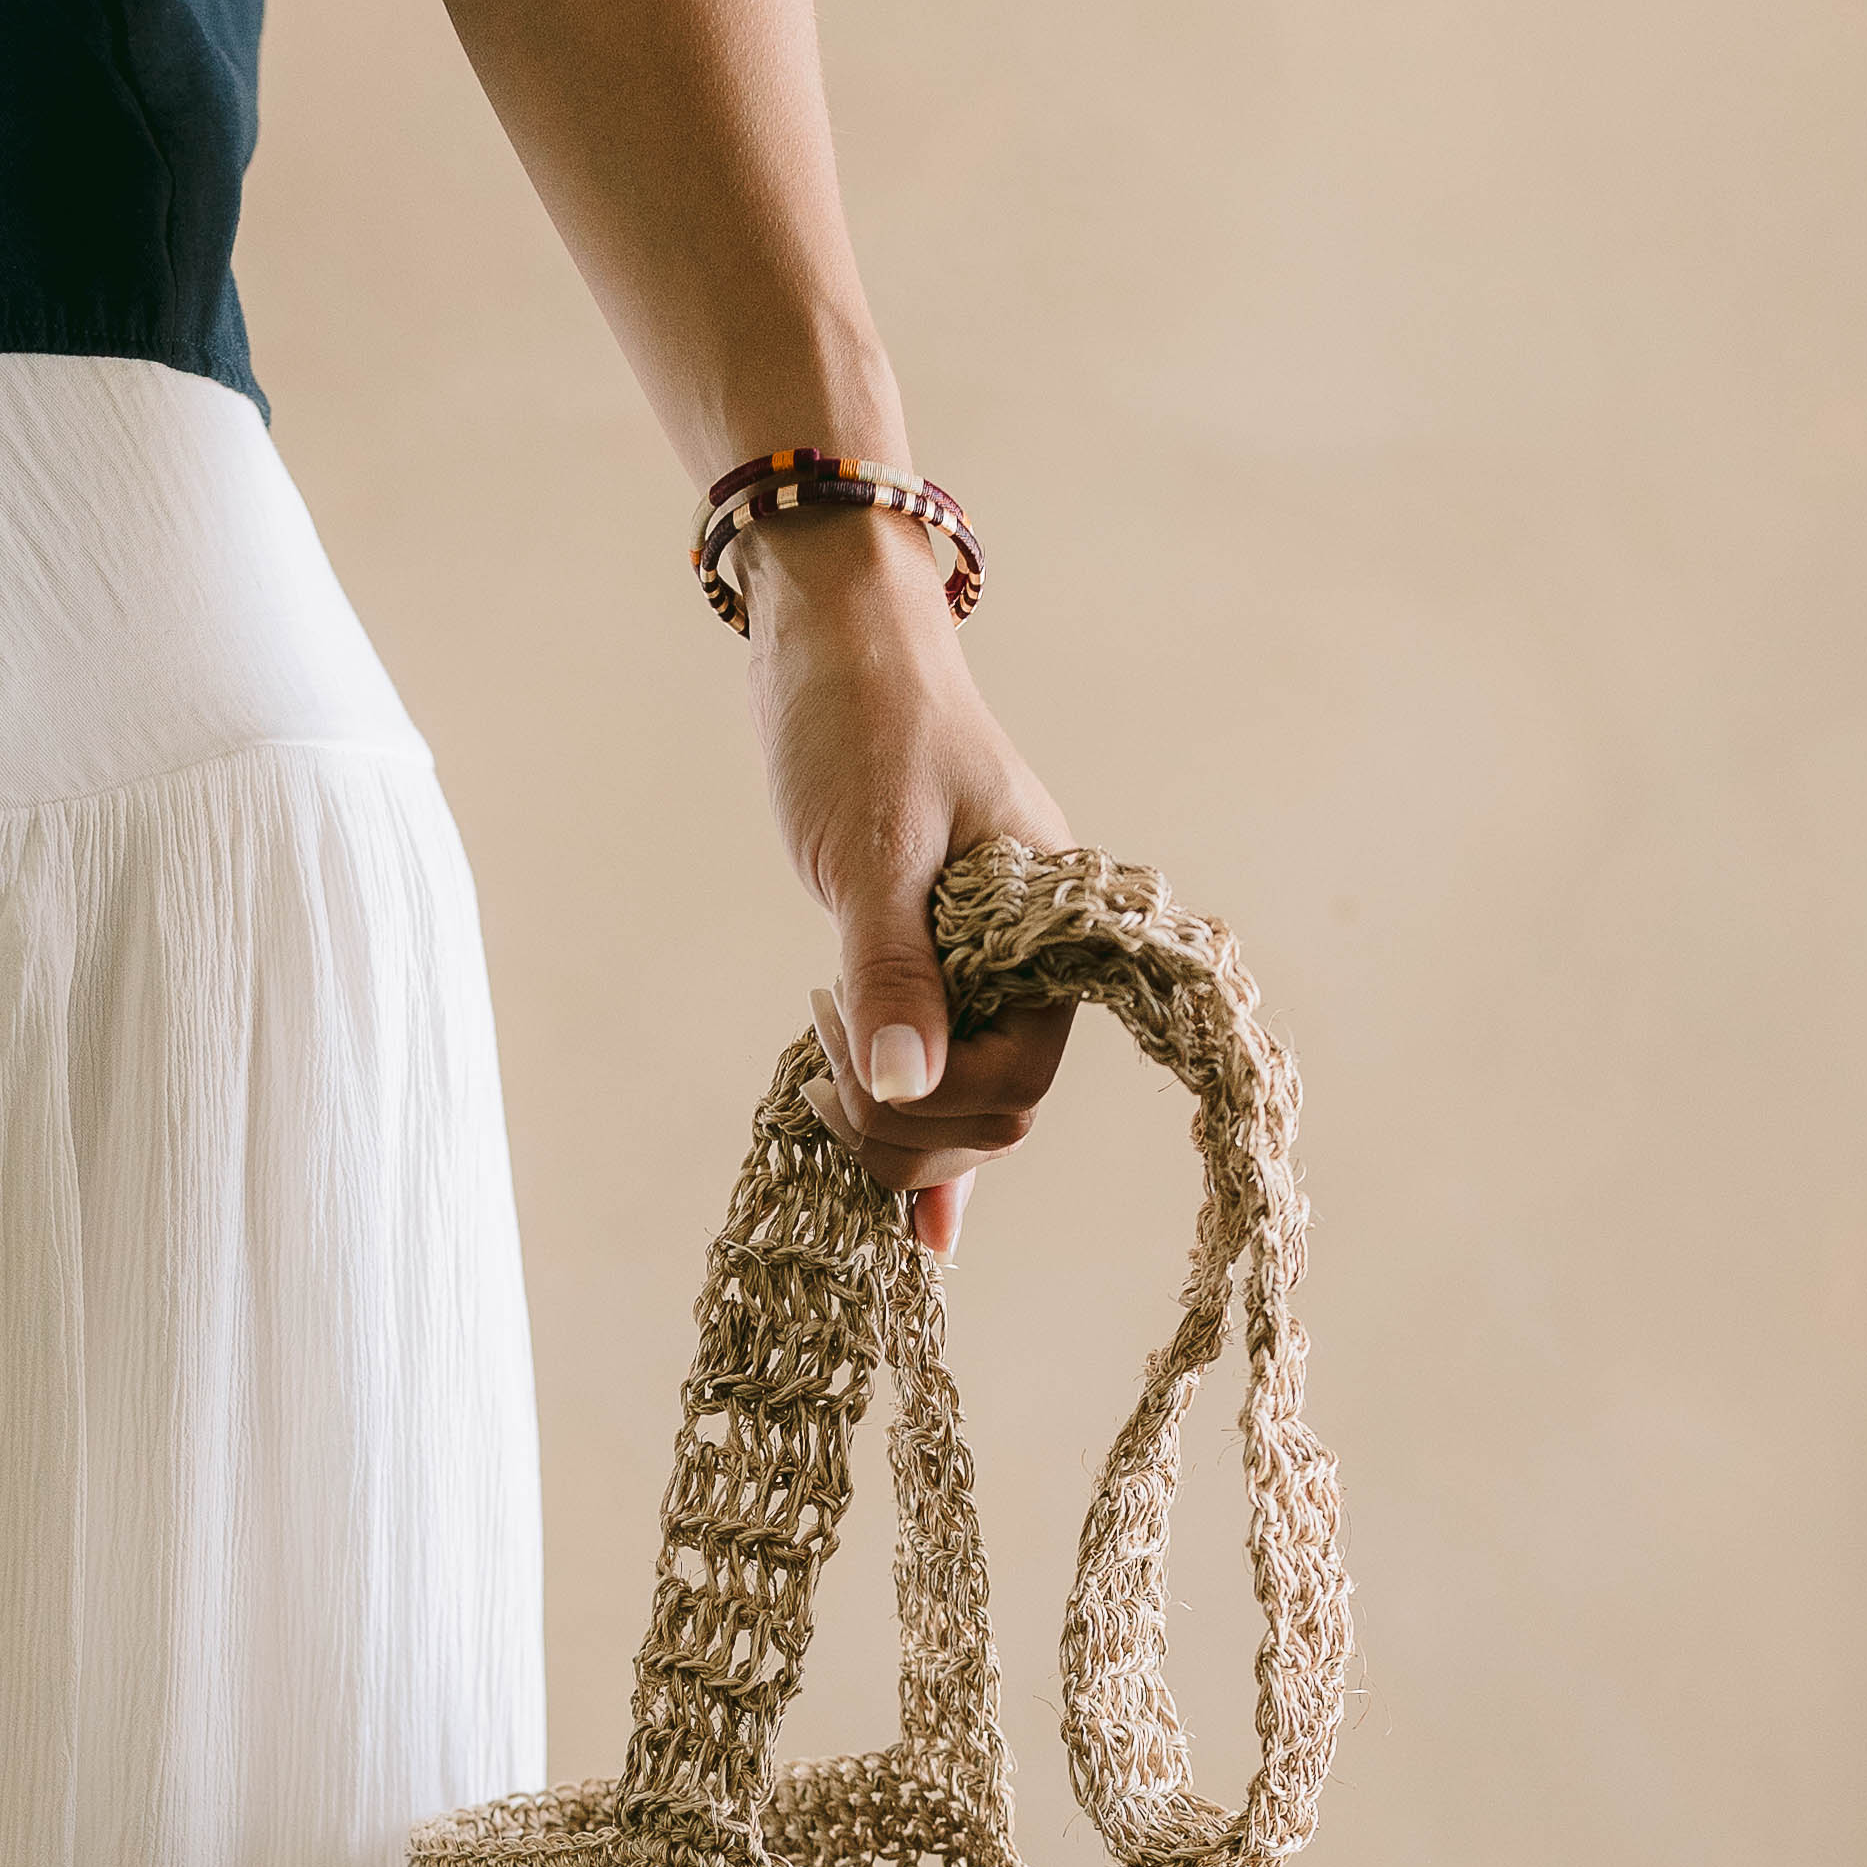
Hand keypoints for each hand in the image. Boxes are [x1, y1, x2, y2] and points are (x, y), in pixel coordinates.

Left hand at [736, 499, 1075, 1257]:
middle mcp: (1030, 964)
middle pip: (991, 1119)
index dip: (927, 1098)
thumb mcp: (874, 850)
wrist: (835, 636)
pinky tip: (921, 1230)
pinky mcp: (932, 969)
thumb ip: (894, 972)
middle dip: (900, 1123)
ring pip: (957, 1112)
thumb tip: (909, 1092)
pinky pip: (942, 1083)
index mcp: (1050, 933)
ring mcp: (984, 971)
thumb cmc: (864, 717)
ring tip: (815, 1053)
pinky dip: (921, 1144)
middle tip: (817, 1049)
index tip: (844, 1024)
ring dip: (883, 1122)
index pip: (1016, 1085)